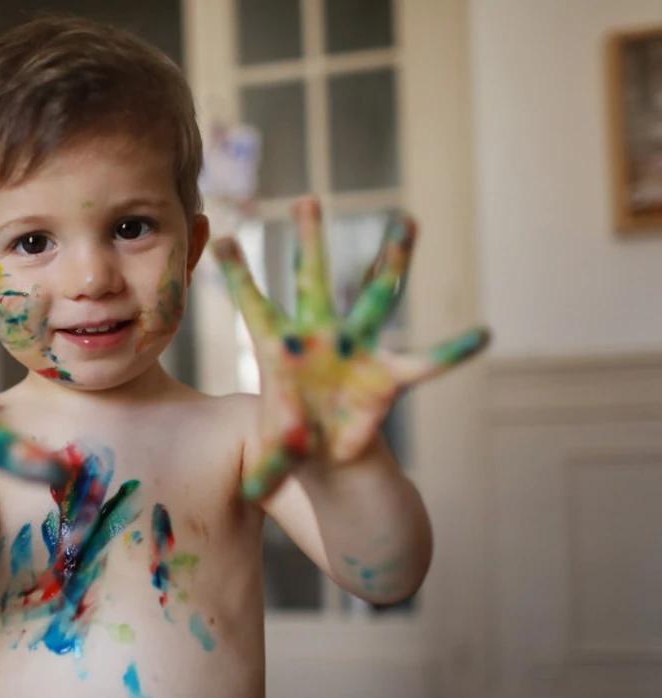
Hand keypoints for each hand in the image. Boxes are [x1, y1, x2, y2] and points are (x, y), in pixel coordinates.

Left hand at [214, 196, 488, 500]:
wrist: (328, 462)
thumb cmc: (290, 449)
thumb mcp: (274, 458)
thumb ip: (269, 466)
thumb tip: (258, 491)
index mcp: (279, 352)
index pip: (255, 307)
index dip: (240, 277)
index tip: (223, 239)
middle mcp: (318, 339)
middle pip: (312, 281)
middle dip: (310, 241)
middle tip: (306, 199)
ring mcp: (355, 352)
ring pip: (374, 298)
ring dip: (391, 261)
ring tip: (406, 220)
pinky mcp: (387, 376)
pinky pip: (426, 363)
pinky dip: (452, 353)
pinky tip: (481, 335)